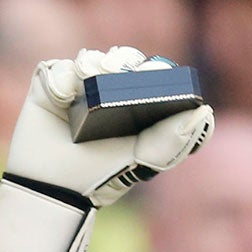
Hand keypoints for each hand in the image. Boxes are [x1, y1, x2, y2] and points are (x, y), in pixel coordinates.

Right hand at [0, 47, 213, 251]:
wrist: (54, 192)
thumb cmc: (101, 177)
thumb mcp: (144, 161)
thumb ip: (173, 141)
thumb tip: (203, 113)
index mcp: (136, 102)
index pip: (152, 73)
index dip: (156, 70)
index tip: (156, 74)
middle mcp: (108, 89)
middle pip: (122, 59)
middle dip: (125, 61)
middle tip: (121, 71)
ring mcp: (77, 86)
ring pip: (90, 59)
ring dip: (94, 63)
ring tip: (91, 78)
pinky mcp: (48, 87)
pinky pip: (56, 68)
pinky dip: (61, 78)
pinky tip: (64, 97)